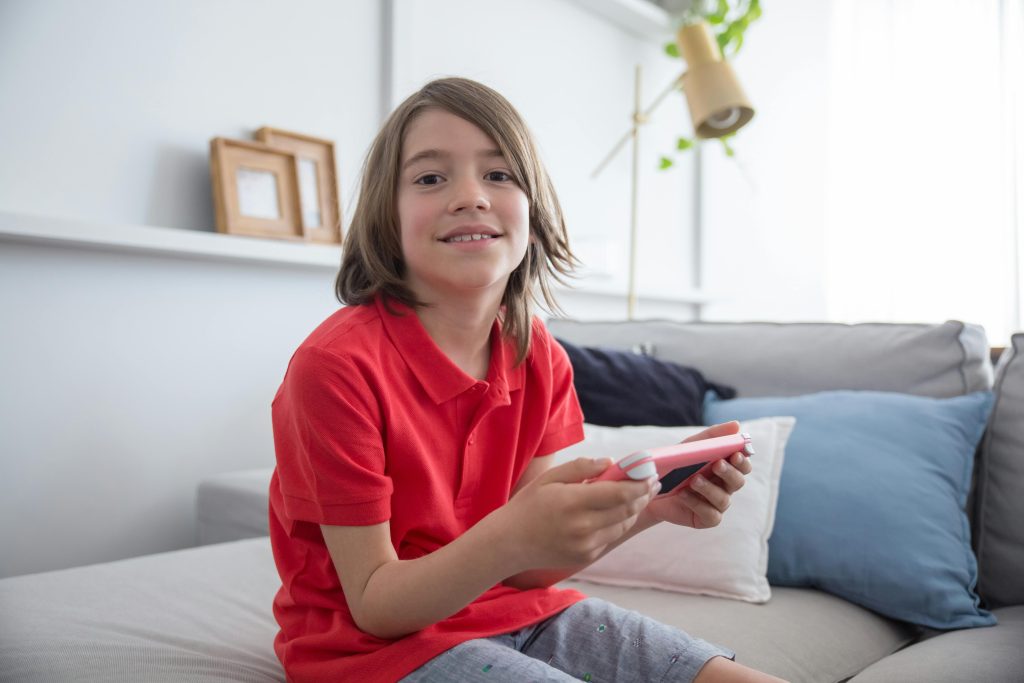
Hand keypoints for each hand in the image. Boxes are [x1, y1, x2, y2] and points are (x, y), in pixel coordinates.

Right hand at [499, 457, 659, 570]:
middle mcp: (583, 527)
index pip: (620, 493)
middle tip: (652, 481)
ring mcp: (586, 546)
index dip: (640, 484)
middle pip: (627, 510)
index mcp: (573, 502)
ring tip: (640, 495)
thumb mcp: (550, 478)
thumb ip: (581, 468)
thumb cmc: (529, 505)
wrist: (509, 543)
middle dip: (644, 494)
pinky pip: (611, 537)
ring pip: (623, 525)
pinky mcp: (587, 557)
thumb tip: (610, 462)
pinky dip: (619, 523)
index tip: (651, 473)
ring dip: (634, 509)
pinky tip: (619, 512)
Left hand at [646, 421, 752, 528]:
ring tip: (694, 480)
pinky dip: (697, 503)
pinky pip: (711, 514)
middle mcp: (725, 486)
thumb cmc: (676, 465)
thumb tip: (737, 425)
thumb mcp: (691, 447)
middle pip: (738, 481)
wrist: (651, 487)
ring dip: (710, 488)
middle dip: (729, 472)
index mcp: (725, 467)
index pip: (743, 464)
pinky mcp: (706, 518)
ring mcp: (717, 504)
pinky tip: (684, 494)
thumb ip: (713, 436)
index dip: (744, 460)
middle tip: (716, 464)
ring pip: (724, 499)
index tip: (736, 454)